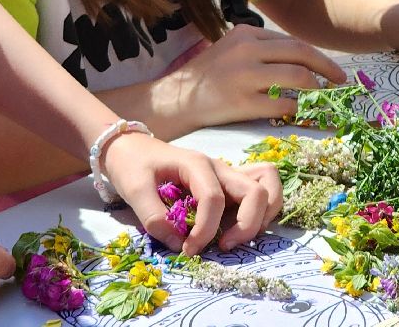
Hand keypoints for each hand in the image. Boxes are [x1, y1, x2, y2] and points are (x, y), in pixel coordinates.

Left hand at [105, 134, 282, 254]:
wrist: (131, 148)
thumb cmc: (133, 165)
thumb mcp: (135, 190)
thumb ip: (154, 218)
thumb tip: (178, 244)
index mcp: (197, 165)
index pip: (215, 199)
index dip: (206, 229)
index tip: (188, 249)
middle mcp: (219, 168)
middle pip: (256, 191)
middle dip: (247, 225)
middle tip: (222, 246)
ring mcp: (227, 174)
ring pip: (268, 186)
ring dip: (262, 216)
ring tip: (237, 237)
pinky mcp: (228, 183)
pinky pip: (258, 189)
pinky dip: (260, 210)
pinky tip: (238, 227)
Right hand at [157, 25, 344, 126]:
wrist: (176, 100)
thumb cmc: (209, 76)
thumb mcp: (233, 49)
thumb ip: (263, 49)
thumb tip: (303, 61)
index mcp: (247, 34)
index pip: (293, 42)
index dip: (318, 57)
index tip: (332, 70)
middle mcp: (247, 50)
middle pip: (301, 55)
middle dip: (327, 68)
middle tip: (340, 82)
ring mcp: (244, 75)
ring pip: (297, 78)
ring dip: (316, 90)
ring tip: (321, 98)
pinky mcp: (241, 102)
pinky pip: (281, 105)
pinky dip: (295, 108)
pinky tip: (297, 111)